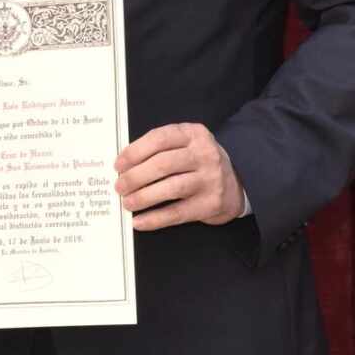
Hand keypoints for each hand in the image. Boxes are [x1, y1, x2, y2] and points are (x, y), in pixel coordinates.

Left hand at [113, 122, 244, 230]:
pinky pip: (178, 213)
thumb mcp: (185, 144)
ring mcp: (210, 179)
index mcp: (193, 133)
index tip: (118, 165)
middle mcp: (204, 154)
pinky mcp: (210, 204)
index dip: (135, 152)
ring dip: (143, 197)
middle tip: (119, 187)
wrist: (235, 183)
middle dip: (135, 177)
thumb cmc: (198, 162)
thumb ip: (159, 148)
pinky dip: (155, 218)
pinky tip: (140, 221)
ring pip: (170, 188)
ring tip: (127, 203)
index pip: (159, 138)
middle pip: (163, 164)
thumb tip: (124, 165)